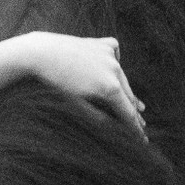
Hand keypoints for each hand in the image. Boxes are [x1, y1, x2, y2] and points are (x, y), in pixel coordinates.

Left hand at [21, 33, 146, 135]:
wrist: (42, 53)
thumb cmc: (56, 84)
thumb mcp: (78, 105)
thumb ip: (100, 116)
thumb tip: (115, 128)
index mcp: (110, 88)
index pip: (128, 113)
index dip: (135, 129)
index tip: (143, 140)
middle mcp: (115, 70)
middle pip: (129, 96)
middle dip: (134, 112)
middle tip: (143, 126)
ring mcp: (111, 55)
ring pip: (123, 77)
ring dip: (127, 92)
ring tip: (138, 106)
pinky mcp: (104, 44)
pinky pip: (116, 56)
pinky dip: (116, 65)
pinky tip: (114, 71)